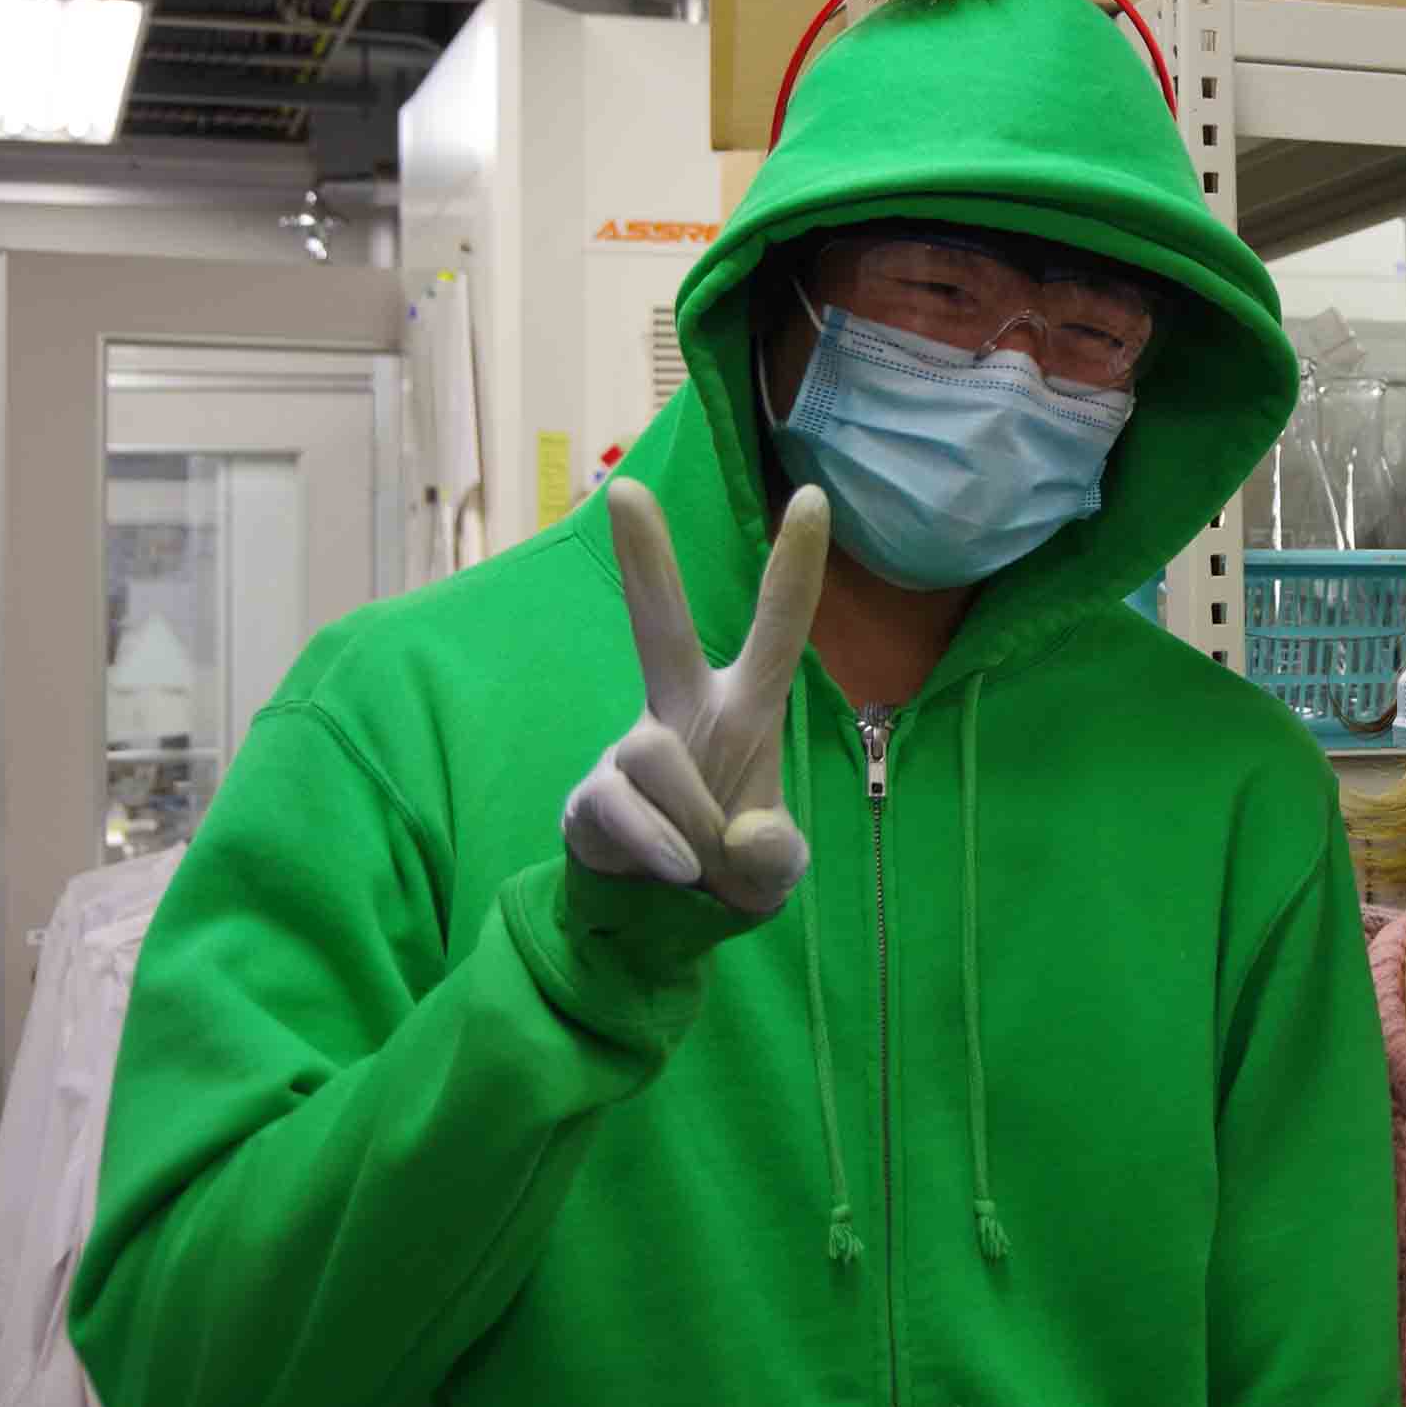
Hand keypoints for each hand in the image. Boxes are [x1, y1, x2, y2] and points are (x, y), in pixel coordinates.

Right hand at [563, 477, 830, 915]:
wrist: (663, 918)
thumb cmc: (732, 865)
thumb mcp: (774, 872)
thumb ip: (775, 857)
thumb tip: (744, 834)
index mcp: (749, 706)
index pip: (778, 627)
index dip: (796, 566)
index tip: (812, 496)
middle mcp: (686, 708)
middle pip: (662, 625)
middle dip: (645, 560)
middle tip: (626, 488)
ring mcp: (634, 745)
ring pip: (657, 756)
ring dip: (693, 821)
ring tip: (703, 861)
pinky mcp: (593, 790)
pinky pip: (625, 806)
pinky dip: (659, 846)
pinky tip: (676, 870)